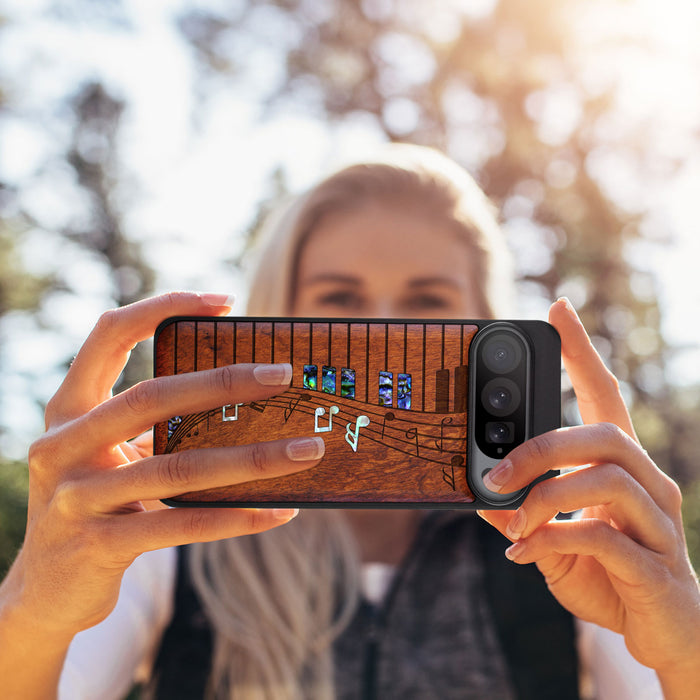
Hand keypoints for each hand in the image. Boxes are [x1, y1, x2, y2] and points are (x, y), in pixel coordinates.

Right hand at [4, 292, 324, 639]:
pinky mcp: (99, 546)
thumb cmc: (96, 503)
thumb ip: (154, 426)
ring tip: (307, 450)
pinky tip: (280, 512)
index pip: (109, 335)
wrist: (46, 590)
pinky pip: (182, 525)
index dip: (162, 307)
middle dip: (223, 382)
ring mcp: (76, 498)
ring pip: (178, 468)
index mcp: (68, 409)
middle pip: (151, 397)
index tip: (224, 301)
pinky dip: (237, 518)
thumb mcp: (111, 455)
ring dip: (253, 458)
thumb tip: (243, 398)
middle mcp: (62, 445)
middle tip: (283, 375)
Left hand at [478, 298, 699, 690]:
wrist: (663, 634)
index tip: (558, 309)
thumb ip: (522, 514)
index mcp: (621, 468)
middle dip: (541, 447)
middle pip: (604, 434)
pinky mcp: (656, 566)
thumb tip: (479, 494)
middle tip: (495, 472)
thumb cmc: (609, 576)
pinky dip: (553, 540)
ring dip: (545, 497)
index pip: (605, 395)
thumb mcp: (553, 540)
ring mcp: (659, 523)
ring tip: (512, 522)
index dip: (582, 352)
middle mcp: (649, 484)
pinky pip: (604, 538)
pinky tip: (524, 554)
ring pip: (606, 479)